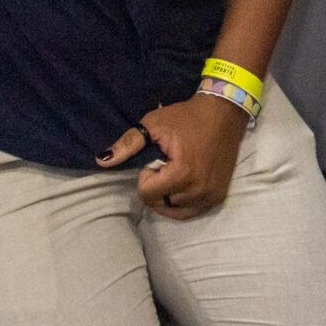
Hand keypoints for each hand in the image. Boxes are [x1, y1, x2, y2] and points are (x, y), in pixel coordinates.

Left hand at [96, 93, 247, 219]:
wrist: (223, 113)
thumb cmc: (186, 116)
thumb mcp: (154, 124)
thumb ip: (128, 144)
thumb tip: (101, 161)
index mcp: (183, 173)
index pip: (148, 194)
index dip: (146, 177)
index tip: (157, 160)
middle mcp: (198, 189)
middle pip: (160, 204)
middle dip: (156, 187)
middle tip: (166, 165)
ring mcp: (210, 195)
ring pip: (175, 211)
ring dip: (168, 196)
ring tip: (175, 173)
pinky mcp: (218, 197)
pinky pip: (191, 212)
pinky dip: (182, 203)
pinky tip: (183, 184)